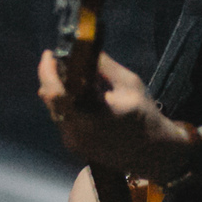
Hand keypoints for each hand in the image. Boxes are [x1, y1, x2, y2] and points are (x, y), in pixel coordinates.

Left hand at [36, 49, 193, 179]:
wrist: (154, 152)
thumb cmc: (144, 116)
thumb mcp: (129, 84)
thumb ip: (102, 66)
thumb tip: (83, 49)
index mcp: (89, 117)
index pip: (56, 92)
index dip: (47, 71)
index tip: (49, 54)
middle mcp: (75, 132)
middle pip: (50, 100)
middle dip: (51, 78)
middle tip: (58, 62)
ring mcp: (72, 142)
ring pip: (54, 109)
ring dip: (58, 90)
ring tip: (70, 76)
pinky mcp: (73, 146)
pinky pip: (61, 119)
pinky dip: (65, 104)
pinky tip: (77, 95)